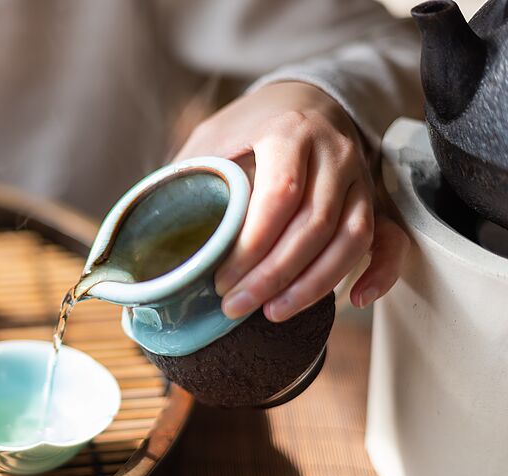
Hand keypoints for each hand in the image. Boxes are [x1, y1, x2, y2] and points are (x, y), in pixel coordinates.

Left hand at [175, 81, 408, 320]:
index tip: (220, 280)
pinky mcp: (375, 198)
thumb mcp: (212, 136)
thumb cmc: (250, 125)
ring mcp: (360, 177)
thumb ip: (189, 176)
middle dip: (273, 276)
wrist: (308, 97)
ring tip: (274, 313)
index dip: (251, 246)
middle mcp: (334, 153)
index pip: (280, 195)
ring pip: (352, 238)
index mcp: (290, 132)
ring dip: (314, 284)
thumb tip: (148, 232)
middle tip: (236, 306)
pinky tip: (357, 299)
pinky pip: (391, 239)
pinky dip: (382, 272)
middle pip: (314, 225)